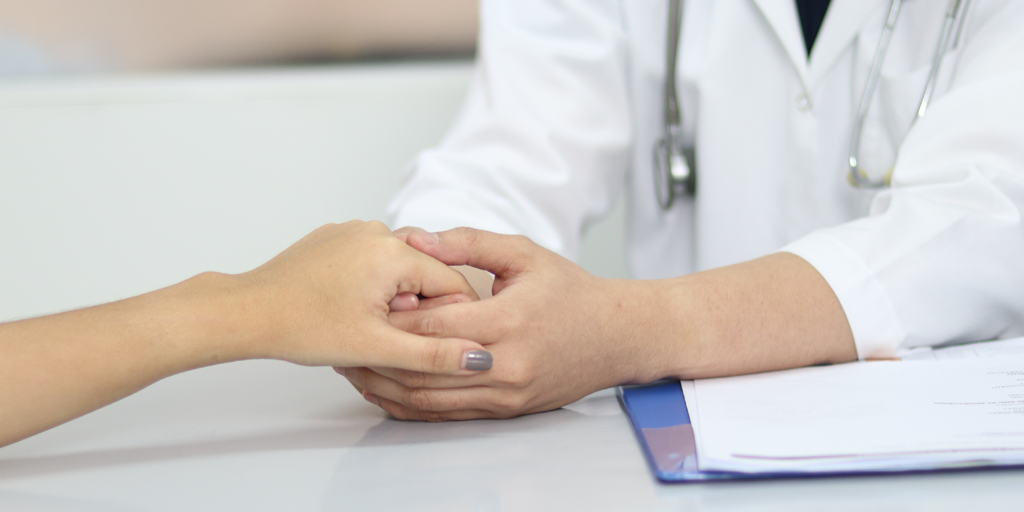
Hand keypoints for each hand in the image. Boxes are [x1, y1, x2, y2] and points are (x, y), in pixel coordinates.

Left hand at [234, 221, 488, 373]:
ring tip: (360, 323)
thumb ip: (433, 354)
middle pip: (423, 275)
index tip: (432, 343)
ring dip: (392, 298)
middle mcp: (376, 231)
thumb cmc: (302, 327)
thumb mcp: (376, 347)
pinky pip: (370, 261)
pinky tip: (345, 308)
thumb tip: (479, 359)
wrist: (246, 312)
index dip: (449, 319)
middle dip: (415, 309)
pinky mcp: (335, 237)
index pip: (452, 284)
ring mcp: (353, 231)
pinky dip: (369, 284)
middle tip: (381, 335)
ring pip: (397, 269)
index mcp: (394, 252)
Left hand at [340, 227, 662, 419]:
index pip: (434, 324)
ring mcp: (506, 393)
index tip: (363, 305)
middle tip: (342, 344)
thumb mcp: (524, 254)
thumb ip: (468, 244)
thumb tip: (418, 238)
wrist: (618, 336)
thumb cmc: (573, 292)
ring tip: (354, 370)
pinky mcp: (507, 409)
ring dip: (389, 387)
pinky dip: (414, 406)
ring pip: (431, 399)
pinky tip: (388, 393)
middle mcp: (506, 365)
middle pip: (425, 367)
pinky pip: (449, 415)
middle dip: (380, 356)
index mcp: (508, 321)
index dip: (396, 316)